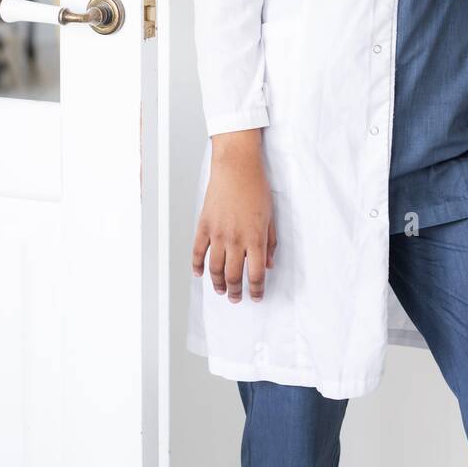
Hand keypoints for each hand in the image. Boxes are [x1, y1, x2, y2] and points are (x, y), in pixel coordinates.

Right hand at [192, 129, 276, 302]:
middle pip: (233, 276)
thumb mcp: (270, 217)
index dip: (256, 290)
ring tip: (221, 291)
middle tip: (237, 298)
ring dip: (218, 284)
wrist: (236, 167)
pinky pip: (198, 252)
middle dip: (236, 291)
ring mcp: (217, 234)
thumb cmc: (256, 188)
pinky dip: (197, 266)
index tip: (256, 297)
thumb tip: (268, 264)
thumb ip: (270, 242)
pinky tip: (200, 274)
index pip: (255, 274)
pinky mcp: (204, 226)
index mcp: (255, 238)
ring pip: (214, 269)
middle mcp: (235, 240)